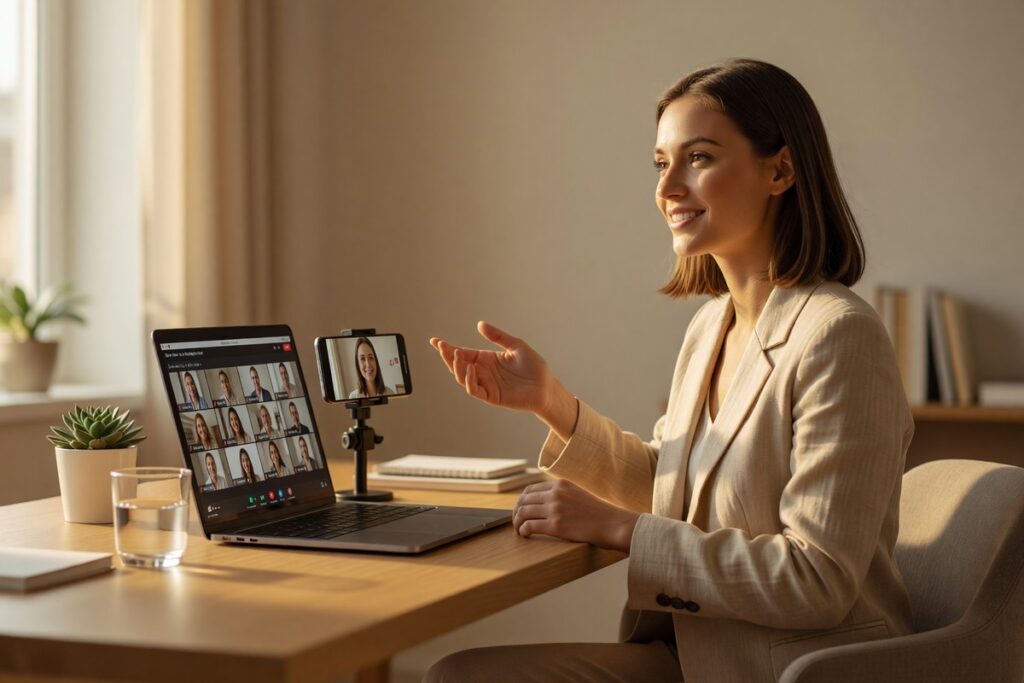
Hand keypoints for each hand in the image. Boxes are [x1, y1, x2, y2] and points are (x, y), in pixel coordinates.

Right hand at [430, 322, 577, 438]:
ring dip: (456, 367)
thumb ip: (498, 336)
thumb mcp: (516, 345)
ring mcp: (485, 384)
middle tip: (442, 346)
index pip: (462, 353)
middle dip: (447, 355)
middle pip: (457, 365)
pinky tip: (470, 369)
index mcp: (486, 359)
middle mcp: (482, 372)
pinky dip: (468, 380)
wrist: (546, 386)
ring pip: (461, 377)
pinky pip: (474, 390)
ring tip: (456, 354)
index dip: (447, 348)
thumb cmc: (533, 366)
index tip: (434, 340)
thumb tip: (479, 324)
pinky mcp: (491, 396)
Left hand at [513, 478, 639, 552]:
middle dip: (515, 512)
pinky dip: (523, 531)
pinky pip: (529, 526)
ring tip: (519, 530)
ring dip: (516, 522)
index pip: (529, 490)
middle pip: (523, 500)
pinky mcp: (556, 525)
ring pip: (523, 512)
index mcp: (560, 484)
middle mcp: (556, 494)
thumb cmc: (599, 513)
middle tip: (516, 522)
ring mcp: (555, 509)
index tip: (520, 511)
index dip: (521, 501)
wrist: (614, 524)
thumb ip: (562, 495)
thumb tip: (544, 503)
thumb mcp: (578, 495)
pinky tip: (525, 535)